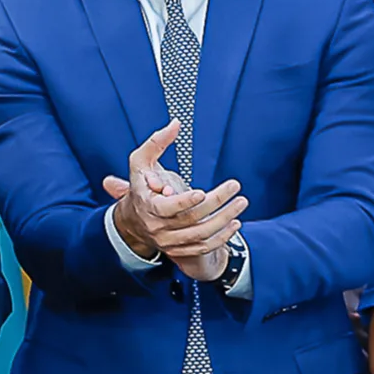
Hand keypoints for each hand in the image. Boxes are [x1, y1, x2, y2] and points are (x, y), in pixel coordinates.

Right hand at [102, 121, 246, 275]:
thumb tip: (176, 123)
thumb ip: (156, 142)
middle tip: (235, 187)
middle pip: (191, 219)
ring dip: (224, 220)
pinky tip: (235, 223)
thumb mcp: (140, 162)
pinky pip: (203, 247)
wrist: (132, 220)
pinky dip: (221, 237)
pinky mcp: (179, 250)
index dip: (184, 202)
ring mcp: (169, 241)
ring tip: (241, 203)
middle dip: (216, 203)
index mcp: (147, 206)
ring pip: (200, 235)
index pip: (166, 208)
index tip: (202, 192)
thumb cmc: (139, 186)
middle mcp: (158, 227)